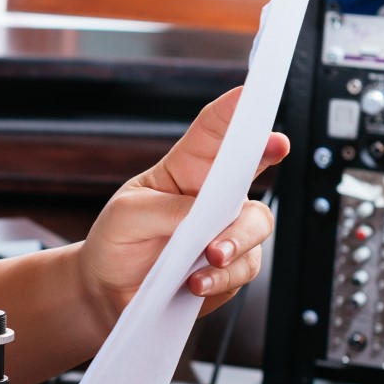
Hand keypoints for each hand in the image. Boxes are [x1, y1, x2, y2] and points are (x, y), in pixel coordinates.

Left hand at [79, 87, 289, 324]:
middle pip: (253, 167)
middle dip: (268, 151)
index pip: (213, 131)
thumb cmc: (117, 240)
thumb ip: (165, 211)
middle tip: (275, 145)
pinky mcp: (231, 266)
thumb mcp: (127, 217)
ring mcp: (226, 230)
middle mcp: (213, 196)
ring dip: (236, 239)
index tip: (251, 93)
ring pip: (256, 224)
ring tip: (209, 256)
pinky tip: (197, 282)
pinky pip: (245, 266)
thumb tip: (202, 216)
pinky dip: (222, 276)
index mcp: (186, 169)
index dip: (234, 109)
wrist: (109, 290)